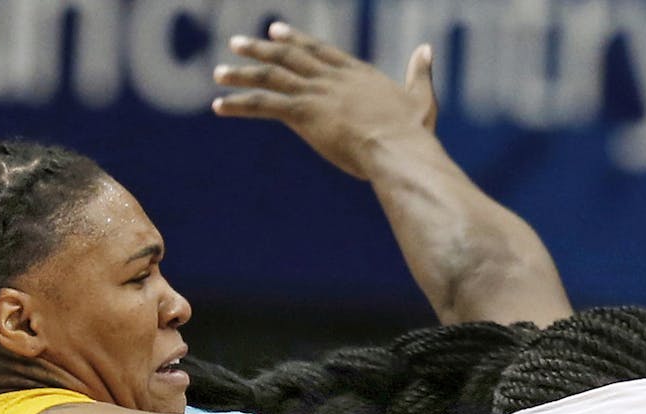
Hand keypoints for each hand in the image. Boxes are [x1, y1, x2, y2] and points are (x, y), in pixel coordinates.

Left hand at [212, 21, 436, 179]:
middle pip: (289, 57)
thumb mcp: (421, 98)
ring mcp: (315, 93)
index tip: (276, 32)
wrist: (398, 148)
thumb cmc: (413, 132)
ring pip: (270, 77)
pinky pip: (263, 105)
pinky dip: (239, 104)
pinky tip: (219, 105)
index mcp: (356, 74)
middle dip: (261, 49)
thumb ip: (420, 73)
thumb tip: (427, 49)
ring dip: (242, 74)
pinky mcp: (303, 113)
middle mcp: (331, 78)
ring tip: (218, 72)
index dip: (296, 41)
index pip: (319, 51)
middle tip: (238, 43)